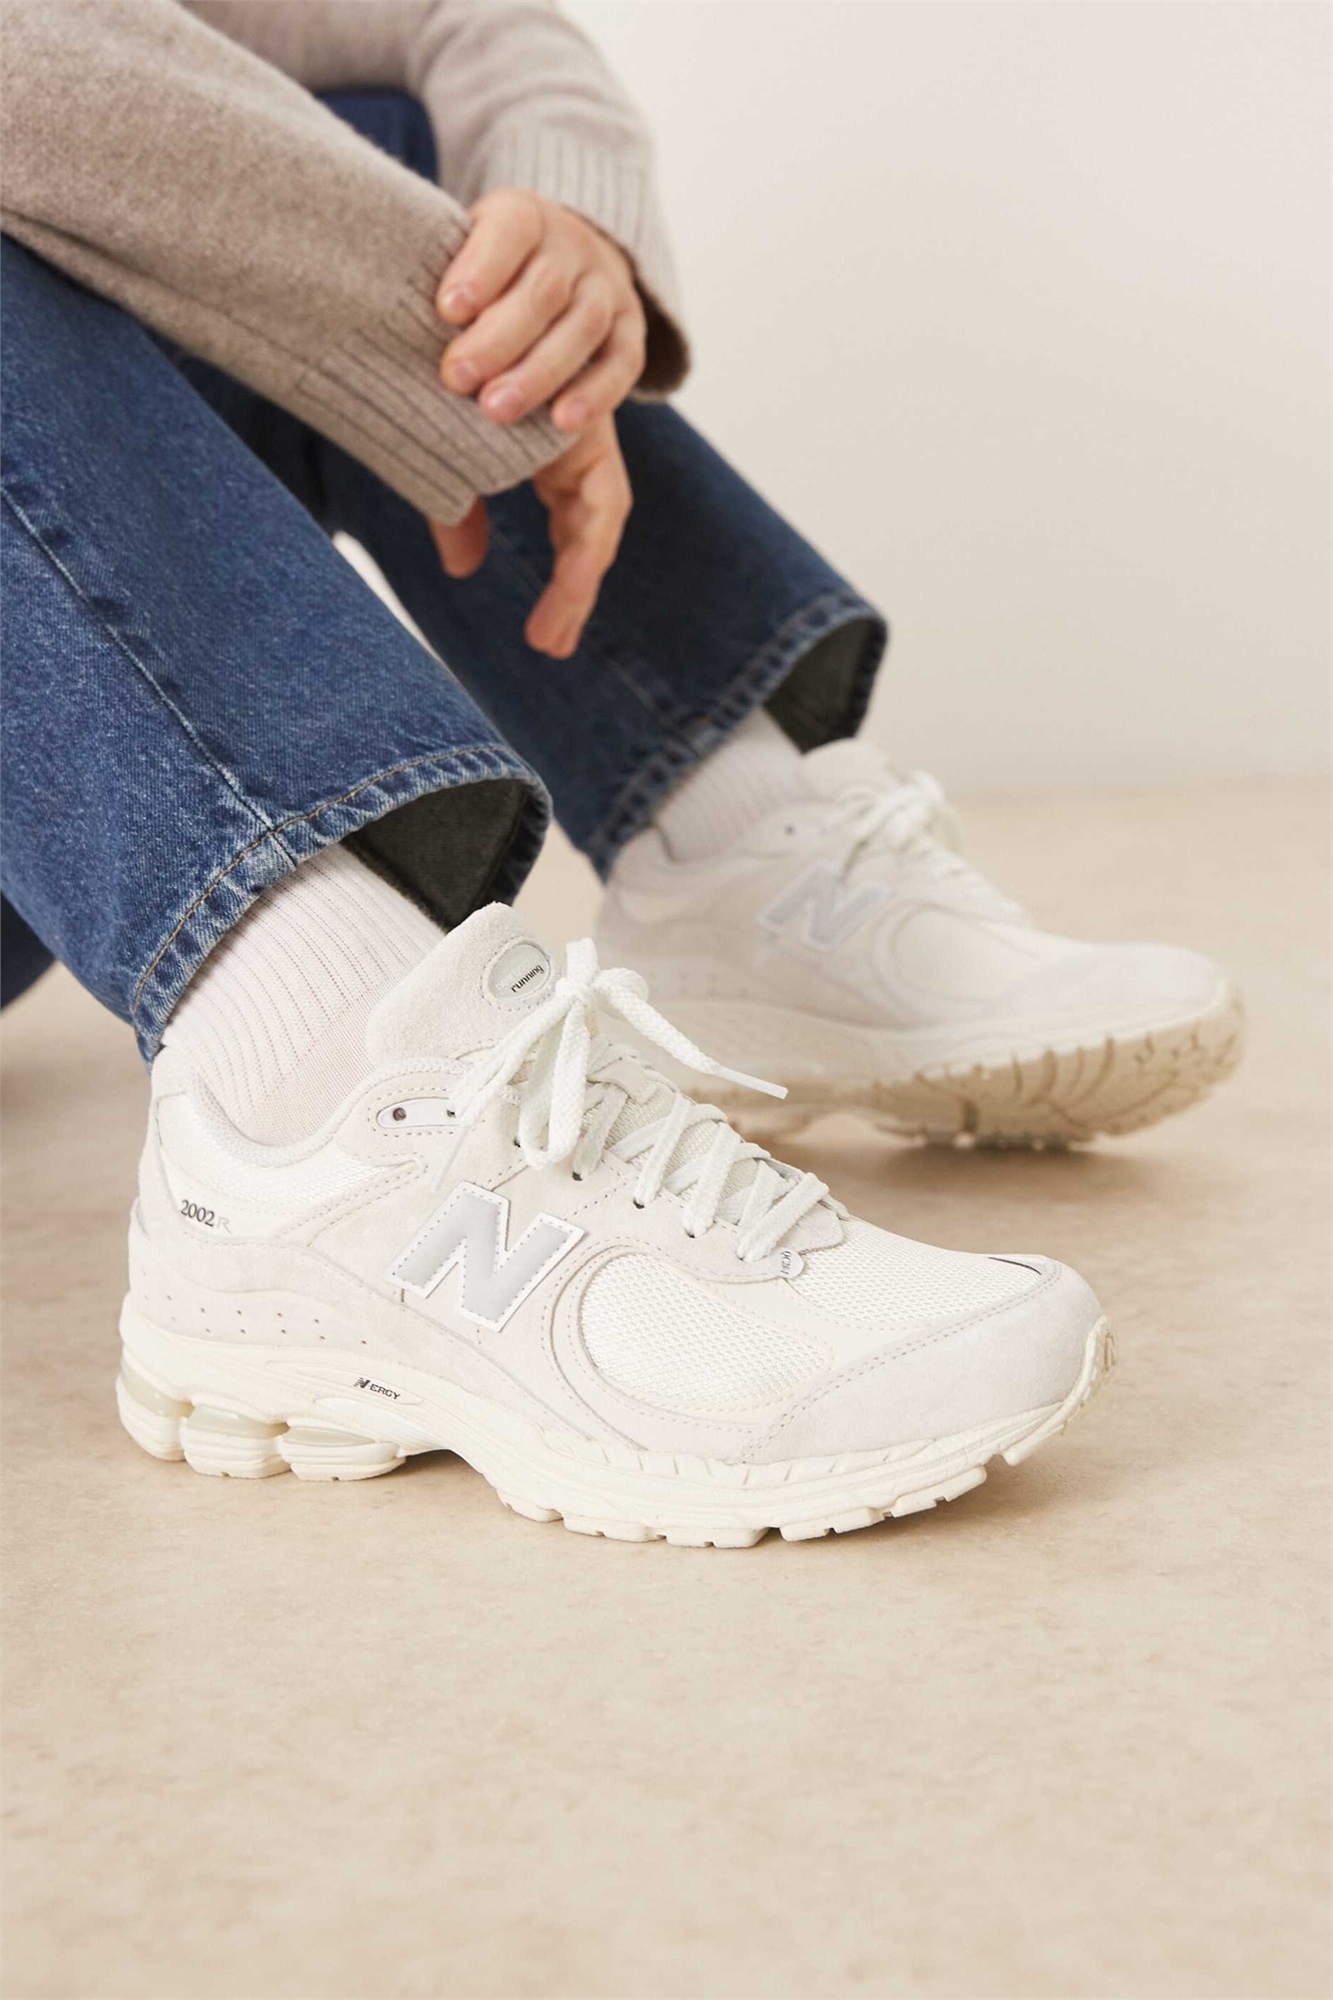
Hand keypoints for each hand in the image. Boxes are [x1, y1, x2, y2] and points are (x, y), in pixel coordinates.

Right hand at [432, 414, 631, 657]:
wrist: (432, 320)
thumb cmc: (438, 390)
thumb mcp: (449, 464)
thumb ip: (459, 518)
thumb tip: (462, 571)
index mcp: (554, 461)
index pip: (573, 537)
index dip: (564, 591)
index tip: (545, 640)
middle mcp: (577, 451)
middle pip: (589, 538)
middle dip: (573, 596)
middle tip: (552, 645)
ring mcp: (587, 435)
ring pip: (601, 524)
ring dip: (580, 580)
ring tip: (555, 631)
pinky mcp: (590, 423)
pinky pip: (602, 497)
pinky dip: (590, 543)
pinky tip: (575, 582)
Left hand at [436, 189, 646, 432]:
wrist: (565, 260)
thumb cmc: (491, 271)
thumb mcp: (465, 251)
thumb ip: (446, 280)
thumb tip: (394, 312)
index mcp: (524, 216)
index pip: (509, 230)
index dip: (480, 269)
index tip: (447, 309)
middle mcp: (573, 247)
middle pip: (542, 291)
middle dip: (497, 338)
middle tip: (456, 378)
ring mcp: (607, 287)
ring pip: (580, 327)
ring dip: (537, 373)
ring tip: (495, 410)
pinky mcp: (631, 330)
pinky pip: (621, 363)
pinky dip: (594, 394)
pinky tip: (562, 422)